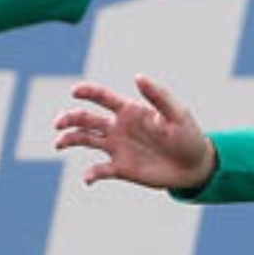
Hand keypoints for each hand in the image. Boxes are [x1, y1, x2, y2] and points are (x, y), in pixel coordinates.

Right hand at [55, 75, 217, 191]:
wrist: (194, 166)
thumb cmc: (188, 136)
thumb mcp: (177, 114)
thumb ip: (158, 96)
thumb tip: (138, 76)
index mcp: (130, 111)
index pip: (103, 98)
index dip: (87, 92)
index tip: (75, 91)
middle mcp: (119, 128)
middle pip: (86, 119)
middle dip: (69, 118)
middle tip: (59, 124)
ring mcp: (117, 148)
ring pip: (84, 140)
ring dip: (69, 140)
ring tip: (59, 144)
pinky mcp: (120, 169)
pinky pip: (99, 170)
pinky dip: (91, 174)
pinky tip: (89, 177)